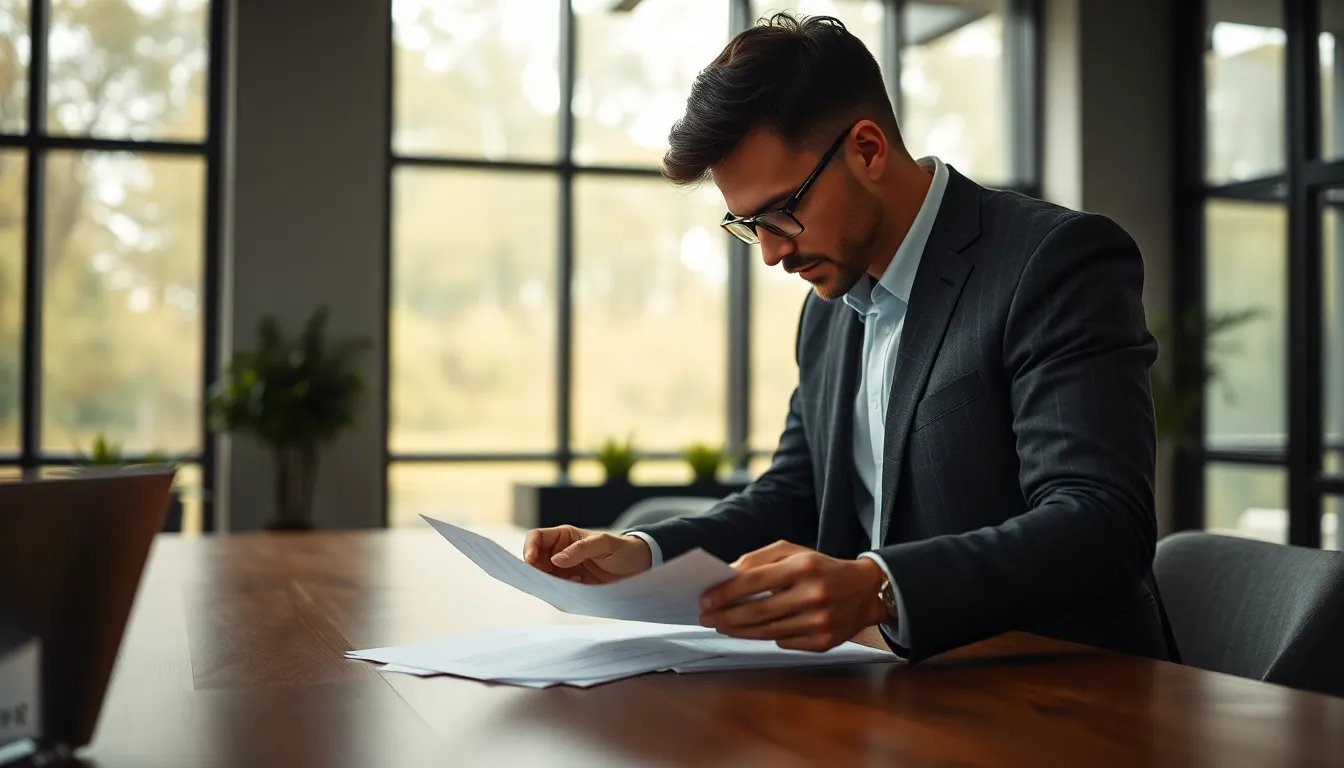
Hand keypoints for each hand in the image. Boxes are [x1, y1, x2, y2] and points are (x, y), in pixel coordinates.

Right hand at [522, 525, 652, 584]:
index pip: (536, 538)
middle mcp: (560, 552)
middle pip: (535, 560)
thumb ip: (580, 550)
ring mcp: (565, 570)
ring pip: (544, 577)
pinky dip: (560, 590)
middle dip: (536, 570)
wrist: (639, 567)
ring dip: (549, 582)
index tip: (530, 562)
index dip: (529, 548)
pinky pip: (557, 589)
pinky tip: (578, 585)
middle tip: (547, 579)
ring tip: (570, 581)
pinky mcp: (572, 585)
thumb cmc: (623, 549)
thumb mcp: (604, 544)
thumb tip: (555, 560)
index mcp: (564, 536)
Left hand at [698, 541, 888, 651]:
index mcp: (804, 567)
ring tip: (721, 626)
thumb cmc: (821, 568)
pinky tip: (753, 631)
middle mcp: (813, 595)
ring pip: (767, 632)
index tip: (704, 599)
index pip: (755, 581)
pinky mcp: (823, 643)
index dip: (725, 592)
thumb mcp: (793, 552)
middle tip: (705, 618)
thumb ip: (759, 560)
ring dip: (738, 631)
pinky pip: (784, 643)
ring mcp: (819, 622)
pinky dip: (766, 637)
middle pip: (757, 611)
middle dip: (725, 616)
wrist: (866, 591)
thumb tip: (726, 576)